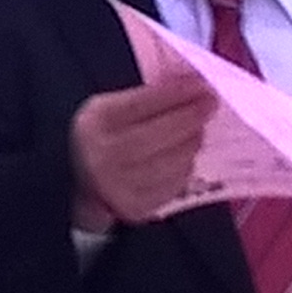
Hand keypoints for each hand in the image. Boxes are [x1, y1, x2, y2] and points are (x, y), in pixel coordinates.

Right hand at [67, 75, 217, 231]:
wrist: (81, 185)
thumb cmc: (102, 138)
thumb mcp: (109, 110)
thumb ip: (144, 98)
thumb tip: (190, 87)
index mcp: (94, 122)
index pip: (143, 102)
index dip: (176, 93)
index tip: (201, 85)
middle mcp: (102, 154)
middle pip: (160, 133)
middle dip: (191, 117)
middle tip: (210, 104)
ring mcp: (118, 185)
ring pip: (172, 161)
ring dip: (192, 143)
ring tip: (198, 131)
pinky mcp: (135, 207)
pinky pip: (173, 185)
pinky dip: (185, 169)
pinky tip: (185, 157)